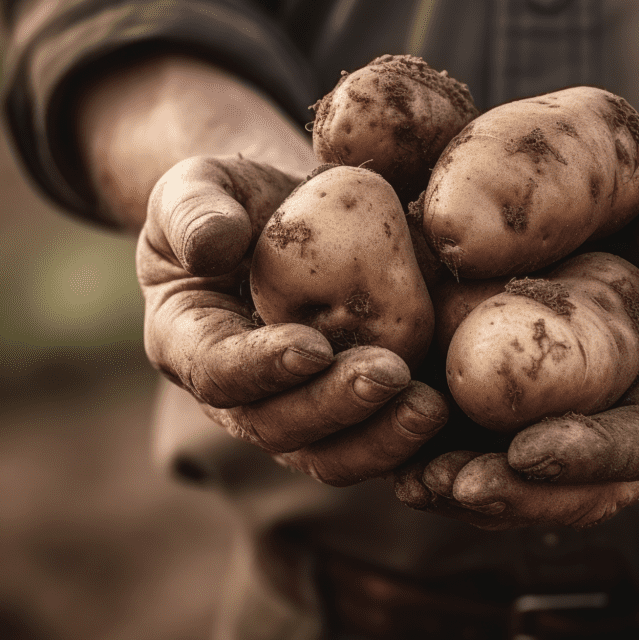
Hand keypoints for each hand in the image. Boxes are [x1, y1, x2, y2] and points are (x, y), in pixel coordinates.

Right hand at [138, 153, 448, 484]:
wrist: (288, 215)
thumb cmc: (235, 199)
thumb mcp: (197, 186)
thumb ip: (192, 211)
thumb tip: (209, 246)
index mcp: (189, 343)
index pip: (217, 372)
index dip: (262, 367)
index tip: (312, 346)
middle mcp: (239, 394)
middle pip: (278, 426)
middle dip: (334, 406)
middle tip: (389, 375)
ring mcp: (295, 410)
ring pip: (329, 453)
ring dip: (379, 439)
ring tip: (429, 408)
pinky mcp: (348, 413)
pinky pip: (374, 445)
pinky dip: (408, 443)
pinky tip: (449, 418)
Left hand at [395, 169, 638, 528]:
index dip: (593, 453)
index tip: (527, 450)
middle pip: (591, 488)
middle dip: (523, 494)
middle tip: (455, 485)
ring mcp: (605, 428)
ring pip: (546, 488)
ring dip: (482, 494)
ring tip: (416, 484)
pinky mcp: (559, 416)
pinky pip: (511, 457)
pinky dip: (460, 463)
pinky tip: (405, 458)